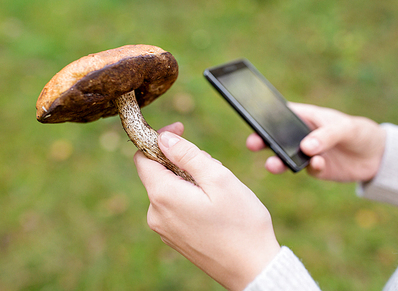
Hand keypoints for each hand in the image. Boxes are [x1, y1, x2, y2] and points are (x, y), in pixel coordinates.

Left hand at [134, 123, 280, 290]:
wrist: (253, 269)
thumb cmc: (241, 222)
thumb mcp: (218, 178)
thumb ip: (187, 154)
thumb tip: (164, 137)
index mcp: (163, 196)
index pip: (144, 156)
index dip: (159, 138)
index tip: (181, 130)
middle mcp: (156, 214)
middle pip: (160, 172)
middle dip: (183, 161)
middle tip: (214, 168)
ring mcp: (164, 229)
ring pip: (170, 188)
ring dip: (190, 179)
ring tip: (220, 192)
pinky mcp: (175, 238)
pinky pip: (176, 206)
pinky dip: (191, 197)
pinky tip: (215, 207)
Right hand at [246, 103, 385, 181]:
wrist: (378, 156)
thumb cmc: (358, 131)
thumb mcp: (345, 128)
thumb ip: (325, 136)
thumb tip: (305, 147)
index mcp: (304, 118)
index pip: (280, 115)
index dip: (265, 118)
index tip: (254, 122)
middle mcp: (301, 136)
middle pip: (276, 138)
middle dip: (262, 141)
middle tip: (252, 144)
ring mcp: (307, 154)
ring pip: (286, 158)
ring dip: (278, 161)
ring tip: (272, 164)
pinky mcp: (316, 170)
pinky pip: (308, 170)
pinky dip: (311, 167)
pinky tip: (318, 164)